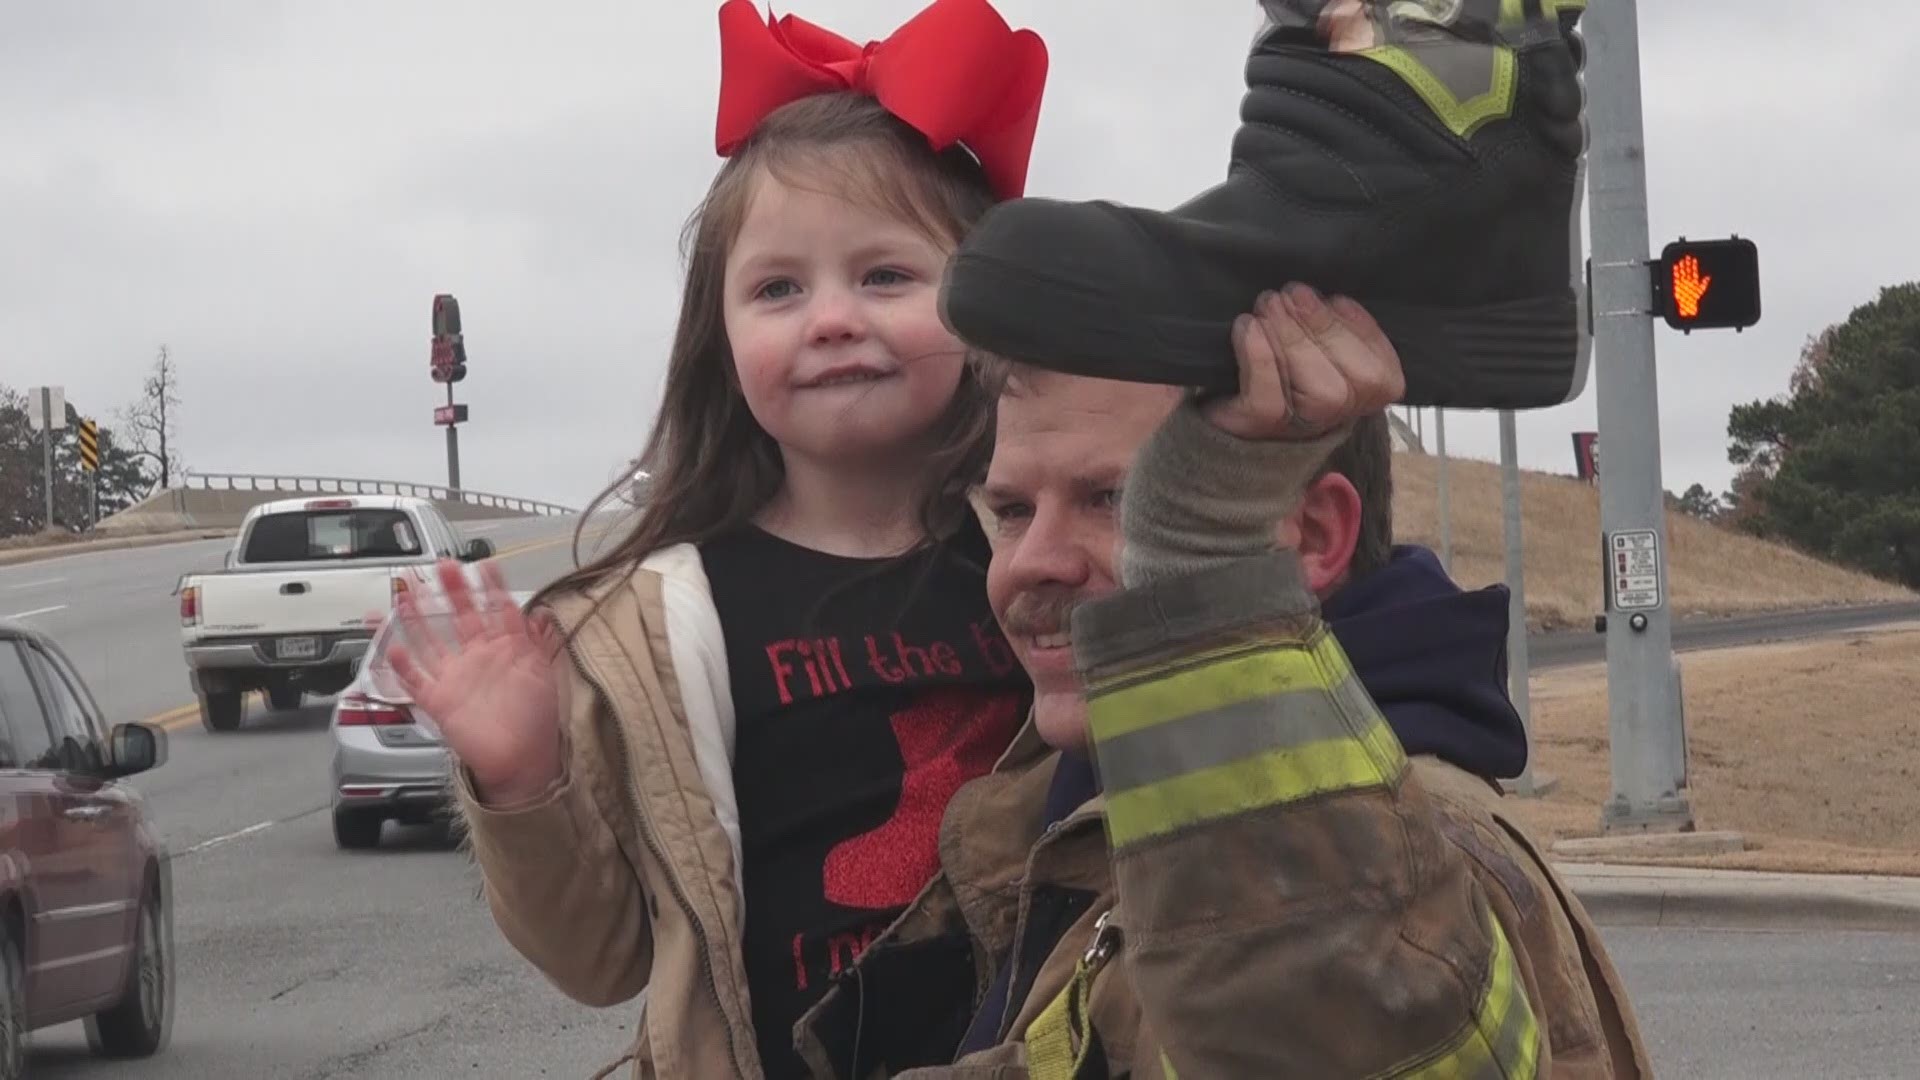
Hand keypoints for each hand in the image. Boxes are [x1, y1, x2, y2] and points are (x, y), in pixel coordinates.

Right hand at [387, 559, 563, 806]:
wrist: (522, 760)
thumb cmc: (536, 720)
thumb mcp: (543, 676)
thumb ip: (540, 644)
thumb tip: (542, 615)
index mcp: (504, 651)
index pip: (496, 611)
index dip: (490, 588)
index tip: (484, 565)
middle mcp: (477, 660)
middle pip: (460, 618)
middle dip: (451, 591)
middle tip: (442, 566)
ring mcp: (456, 679)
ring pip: (431, 642)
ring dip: (417, 620)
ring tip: (405, 596)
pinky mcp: (440, 702)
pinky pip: (416, 681)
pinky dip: (403, 666)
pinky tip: (393, 647)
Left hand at [1205, 284, 1404, 441]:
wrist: (1227, 400)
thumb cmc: (1281, 359)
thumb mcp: (1319, 337)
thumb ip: (1334, 322)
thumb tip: (1329, 298)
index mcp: (1364, 394)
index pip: (1380, 373)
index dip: (1362, 332)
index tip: (1336, 300)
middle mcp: (1337, 417)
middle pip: (1351, 384)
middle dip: (1321, 328)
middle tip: (1289, 293)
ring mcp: (1298, 427)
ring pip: (1316, 391)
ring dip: (1291, 338)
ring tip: (1268, 303)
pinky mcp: (1257, 426)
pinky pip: (1267, 399)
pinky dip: (1258, 359)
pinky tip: (1247, 326)